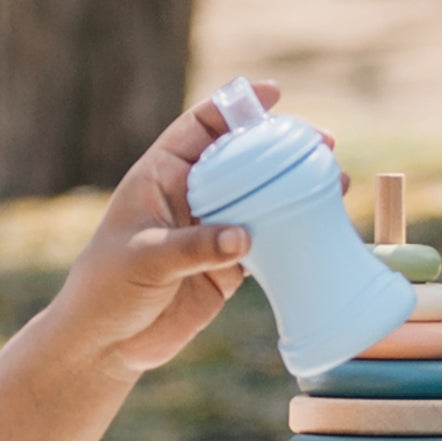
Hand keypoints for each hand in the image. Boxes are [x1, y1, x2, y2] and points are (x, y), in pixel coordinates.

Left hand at [41, 83, 303, 381]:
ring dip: (297, 188)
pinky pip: (268, 243)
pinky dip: (295, 233)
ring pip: (262, 199)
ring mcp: (213, 231)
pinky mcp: (229, 268)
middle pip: (244, 157)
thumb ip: (193, 246)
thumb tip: (244, 237)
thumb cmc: (107, 288)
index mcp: (162, 176)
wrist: (106, 344)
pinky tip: (323, 225)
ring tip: (335, 181)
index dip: (236, 105)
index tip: (273, 96)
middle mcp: (191, 196)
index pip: (201, 126)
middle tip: (321, 145)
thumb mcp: (145, 259)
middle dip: (282, 146)